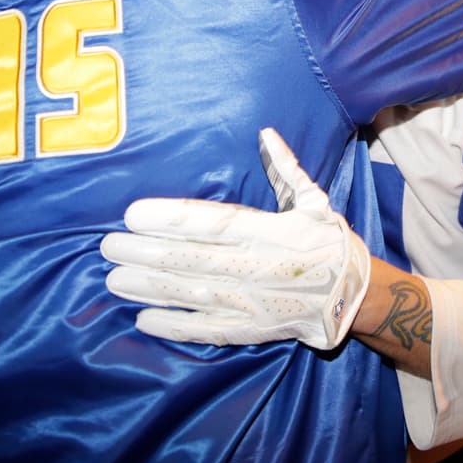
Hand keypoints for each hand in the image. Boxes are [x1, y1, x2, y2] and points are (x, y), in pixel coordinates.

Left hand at [101, 128, 371, 350]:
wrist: (355, 295)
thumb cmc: (328, 240)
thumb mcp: (313, 199)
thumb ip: (286, 168)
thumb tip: (265, 133)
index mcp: (271, 230)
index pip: (213, 222)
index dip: (171, 219)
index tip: (133, 213)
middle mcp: (258, 267)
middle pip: (192, 259)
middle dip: (146, 253)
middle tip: (108, 246)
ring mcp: (253, 302)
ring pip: (193, 294)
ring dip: (149, 288)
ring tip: (113, 278)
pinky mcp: (252, 329)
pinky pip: (208, 329)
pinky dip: (175, 326)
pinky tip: (143, 319)